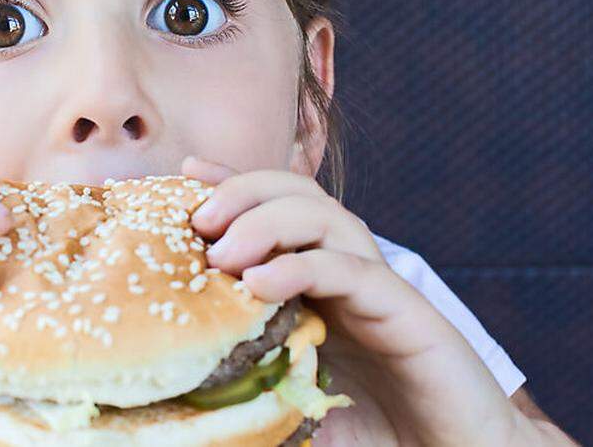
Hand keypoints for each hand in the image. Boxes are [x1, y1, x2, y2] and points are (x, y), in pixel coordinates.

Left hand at [181, 155, 528, 446]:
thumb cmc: (374, 432)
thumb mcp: (293, 399)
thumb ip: (251, 381)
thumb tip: (186, 392)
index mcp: (319, 282)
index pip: (275, 208)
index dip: (232, 183)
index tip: (185, 170)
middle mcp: (348, 272)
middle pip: (297, 194)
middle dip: (243, 191)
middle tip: (198, 221)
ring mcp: (378, 288)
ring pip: (325, 218)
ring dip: (267, 221)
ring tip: (224, 253)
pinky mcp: (408, 314)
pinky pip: (353, 272)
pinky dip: (305, 267)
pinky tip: (263, 282)